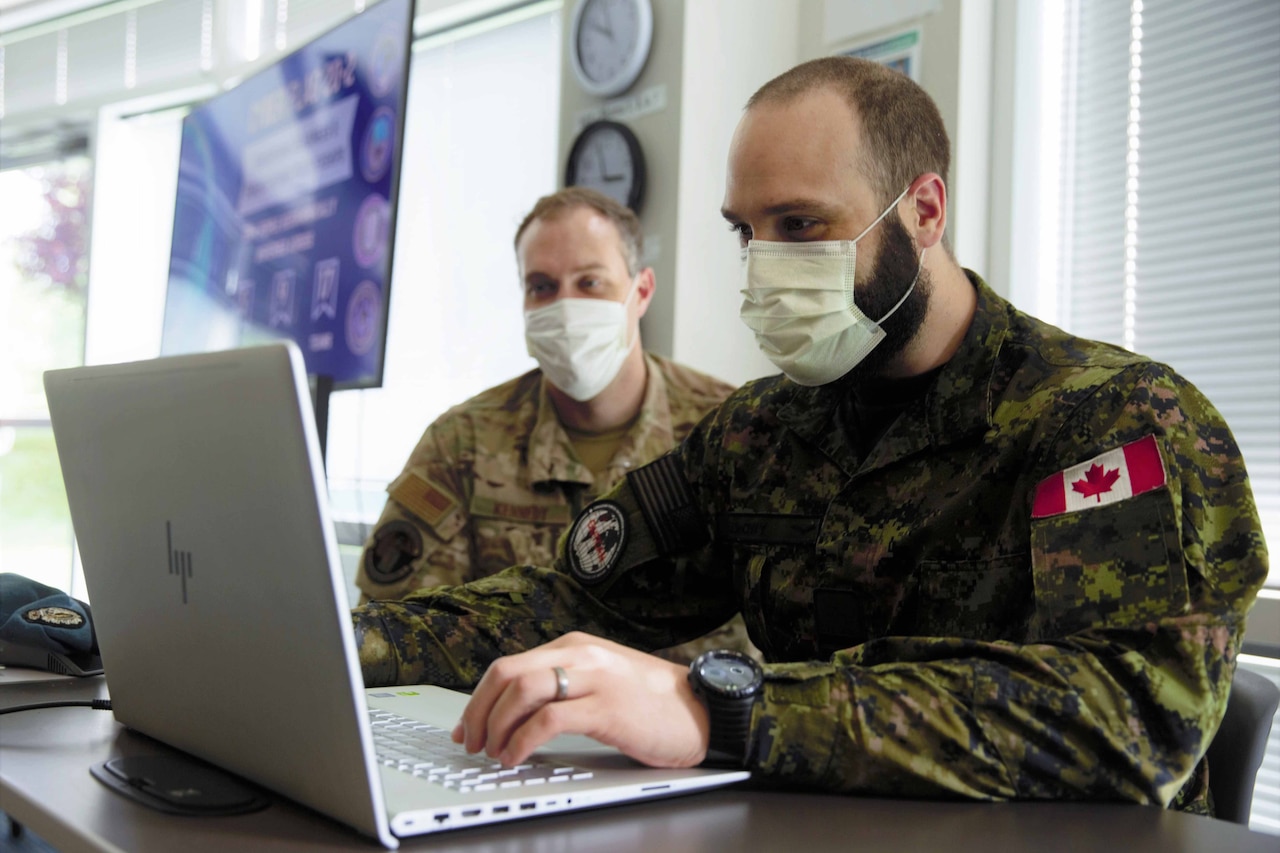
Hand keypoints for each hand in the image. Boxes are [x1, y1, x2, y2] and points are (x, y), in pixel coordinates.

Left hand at [451, 632, 709, 767]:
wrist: (704, 709)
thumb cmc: (654, 702)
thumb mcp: (602, 679)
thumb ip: (564, 684)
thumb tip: (514, 712)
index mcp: (576, 646)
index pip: (509, 665)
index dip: (479, 699)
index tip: (467, 727)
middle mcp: (581, 654)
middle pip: (506, 674)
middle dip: (479, 712)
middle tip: (472, 742)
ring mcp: (595, 678)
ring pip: (522, 691)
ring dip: (498, 726)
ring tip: (495, 752)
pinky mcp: (608, 708)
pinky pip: (549, 719)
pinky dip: (523, 740)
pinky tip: (518, 755)